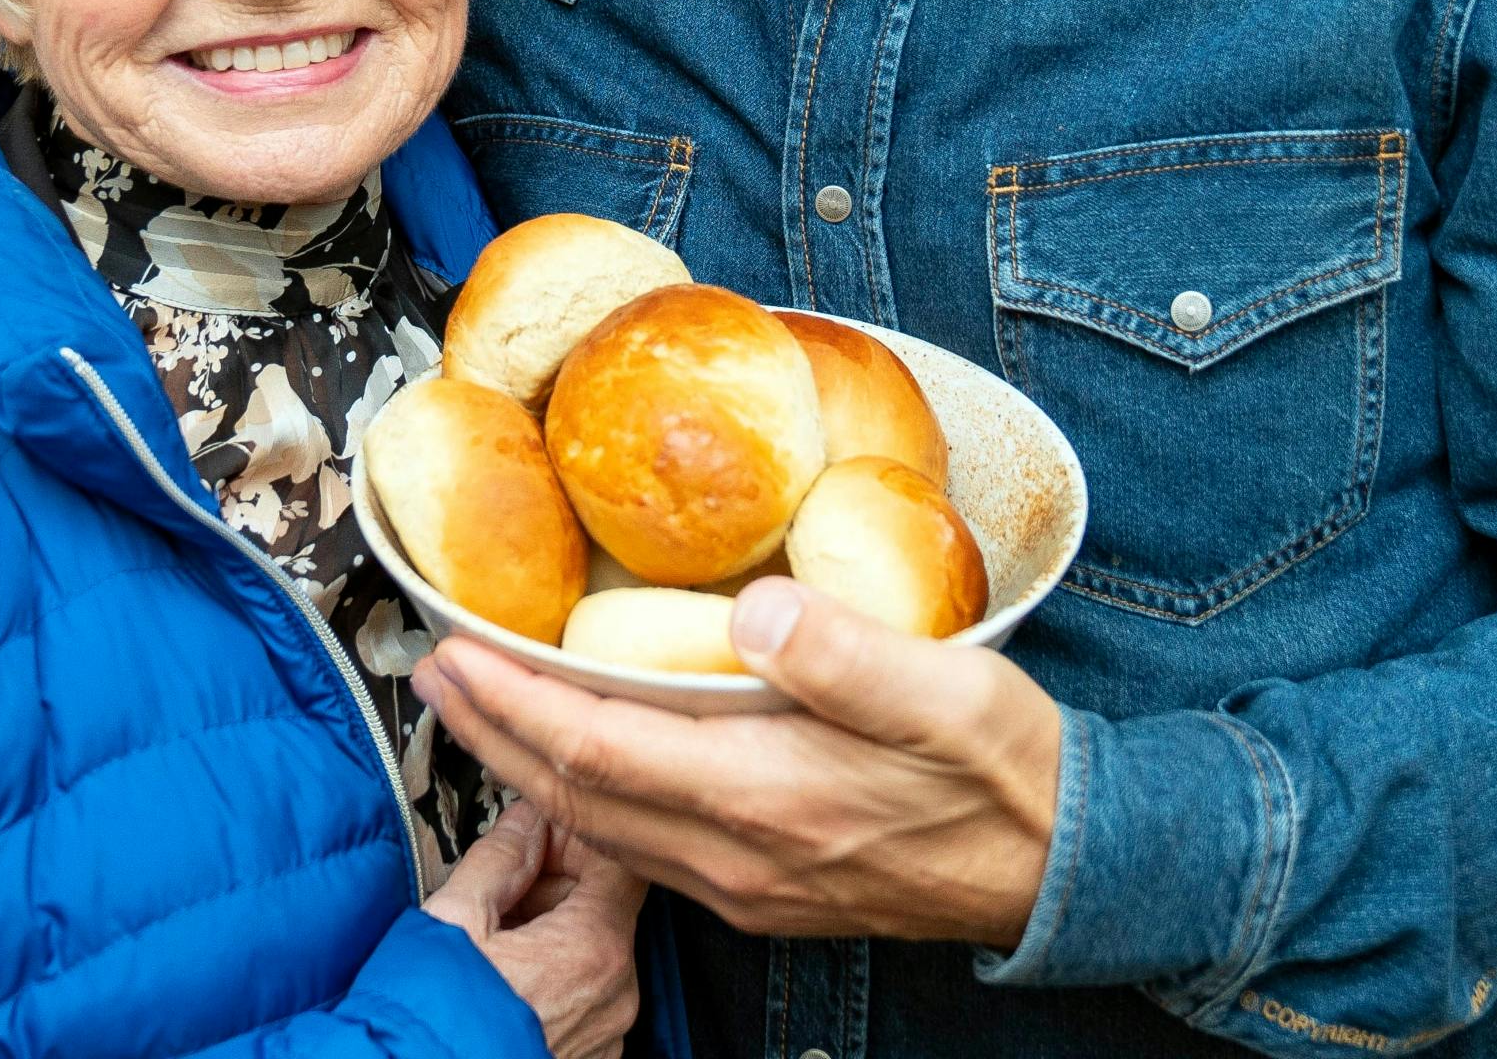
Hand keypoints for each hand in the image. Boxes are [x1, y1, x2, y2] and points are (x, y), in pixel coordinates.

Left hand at [419, 577, 1061, 946]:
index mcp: (770, 796)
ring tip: (480, 708)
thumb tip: (753, 608)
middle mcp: (739, 854)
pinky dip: (586, 798)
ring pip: (601, 827)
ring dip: (528, 766)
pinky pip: (643, 847)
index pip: (602, 749)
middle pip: (577, 796)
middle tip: (431, 669)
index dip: (515, 702)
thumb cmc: (1007, 771)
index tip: (455, 649)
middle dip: (492, 732)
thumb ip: (843, 650)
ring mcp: (747, 882)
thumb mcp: (946, 690)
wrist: (1065, 867)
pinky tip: (579, 763)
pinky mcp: (764, 888)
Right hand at [426, 799, 643, 1058]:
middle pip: (605, 907)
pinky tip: (503, 976)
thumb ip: (500, 859)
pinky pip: (582, 999)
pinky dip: (551, 977)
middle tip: (500, 880)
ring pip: (592, 954)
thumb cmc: (430, 1025)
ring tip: (490, 934)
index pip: (620, 859)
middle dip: (555, 882)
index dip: (577, 835)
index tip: (538, 830)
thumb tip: (523, 824)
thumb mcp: (453, 920)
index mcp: (594, 951)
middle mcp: (615, 996)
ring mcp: (604, 1035)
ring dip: (550, 930)